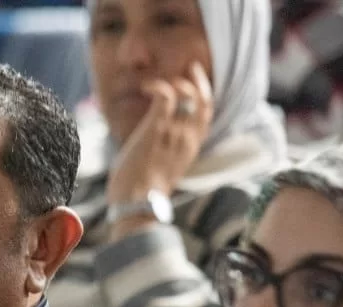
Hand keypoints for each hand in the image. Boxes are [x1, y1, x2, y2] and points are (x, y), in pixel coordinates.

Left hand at [106, 62, 212, 221]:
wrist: (136, 204)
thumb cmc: (140, 194)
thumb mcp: (159, 171)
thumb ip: (162, 154)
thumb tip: (148, 146)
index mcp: (190, 150)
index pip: (206, 117)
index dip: (204, 97)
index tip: (195, 84)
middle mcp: (187, 139)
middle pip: (205, 102)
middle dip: (200, 81)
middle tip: (190, 67)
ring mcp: (174, 132)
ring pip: (188, 95)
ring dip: (176, 82)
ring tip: (156, 83)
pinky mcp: (156, 128)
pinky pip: (166, 95)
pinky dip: (158, 85)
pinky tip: (146, 86)